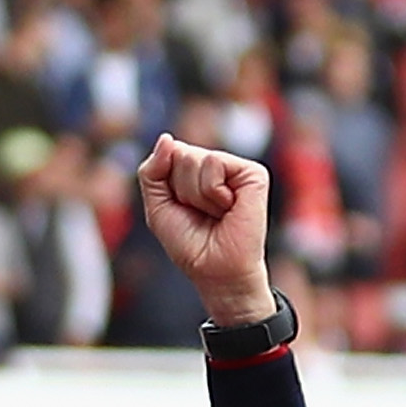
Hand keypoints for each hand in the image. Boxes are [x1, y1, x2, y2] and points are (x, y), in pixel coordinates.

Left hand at [138, 134, 274, 324]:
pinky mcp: (253, 173)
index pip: (167, 154)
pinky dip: (212, 191)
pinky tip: (228, 207)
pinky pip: (214, 163)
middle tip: (199, 213)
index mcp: (194, 171)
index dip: (165, 185)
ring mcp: (236, 168)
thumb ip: (152, 171)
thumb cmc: (189, 242)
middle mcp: (216, 166)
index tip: (181, 208)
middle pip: (179, 155)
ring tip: (214, 212)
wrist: (213, 268)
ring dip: (195, 194)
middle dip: (180, 190)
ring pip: (194, 159)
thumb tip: (167, 138)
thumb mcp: (157, 206)